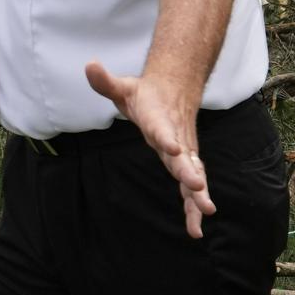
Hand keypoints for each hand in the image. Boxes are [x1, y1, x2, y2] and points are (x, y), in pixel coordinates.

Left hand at [84, 61, 214, 238]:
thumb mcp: (123, 87)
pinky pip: (192, 187)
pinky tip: (195, 229)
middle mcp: (175, 139)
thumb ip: (106, 81)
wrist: (176, 90)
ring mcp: (183, 153)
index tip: (173, 148)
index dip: (167, 138)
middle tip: (199, 186)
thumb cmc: (145, 94)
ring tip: (205, 214)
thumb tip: (89, 65)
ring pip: (193, 176)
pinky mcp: (186, 164)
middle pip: (184, 158)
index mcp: (159, 121)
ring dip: (198, 195)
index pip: (163, 130)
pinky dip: (194, 206)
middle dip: (190, 173)